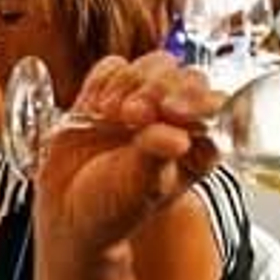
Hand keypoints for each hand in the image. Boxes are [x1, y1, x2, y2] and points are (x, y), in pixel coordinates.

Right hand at [35, 52, 221, 261]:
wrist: (63, 213)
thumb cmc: (109, 210)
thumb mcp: (138, 189)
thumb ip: (156, 157)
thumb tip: (177, 137)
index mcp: (196, 147)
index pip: (215, 109)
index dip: (198, 102)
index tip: (173, 111)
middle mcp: (174, 122)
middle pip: (185, 78)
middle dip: (159, 89)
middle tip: (134, 115)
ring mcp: (142, 104)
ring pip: (153, 66)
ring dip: (131, 84)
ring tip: (111, 115)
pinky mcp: (109, 94)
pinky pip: (114, 67)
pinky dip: (104, 81)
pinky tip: (94, 109)